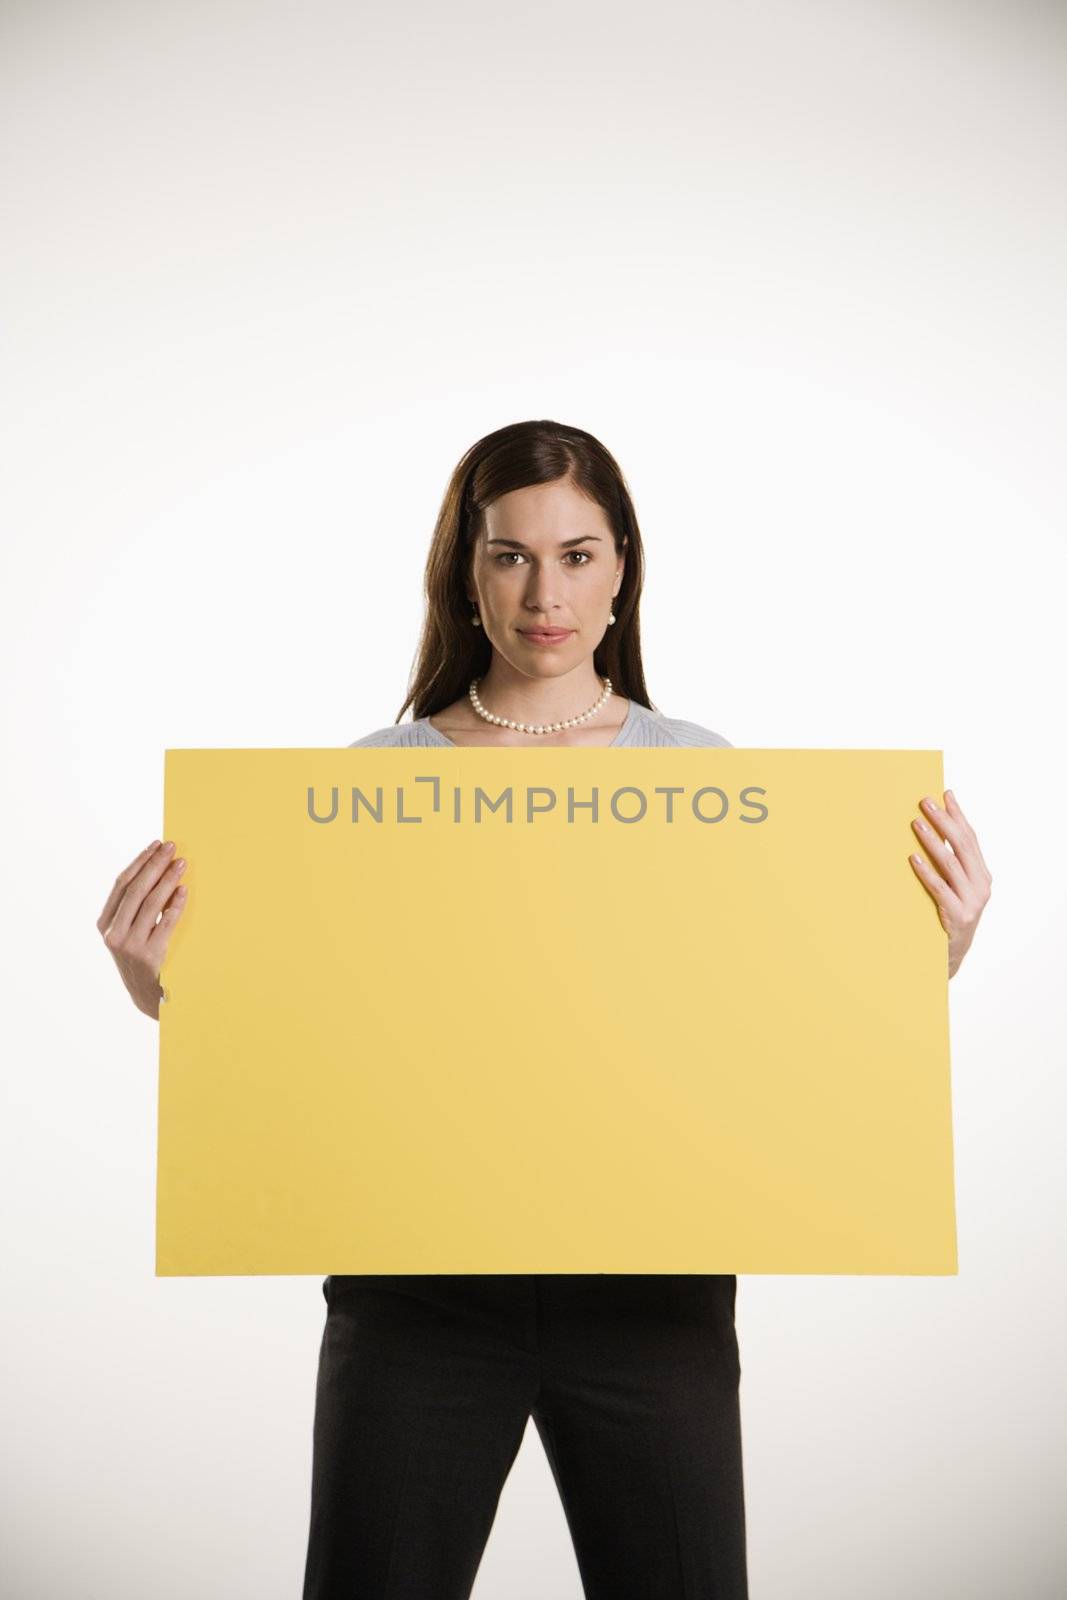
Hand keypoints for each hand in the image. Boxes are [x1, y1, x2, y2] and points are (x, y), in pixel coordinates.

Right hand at [97, 840, 187, 1018]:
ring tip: (182, 864)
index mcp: (105, 923)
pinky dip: (176, 904)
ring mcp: (129, 945)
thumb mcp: (129, 932)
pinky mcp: (149, 955)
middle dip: (155, 864)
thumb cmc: (142, 957)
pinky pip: (165, 923)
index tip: (156, 845)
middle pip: (136, 889)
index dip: (140, 862)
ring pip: (151, 903)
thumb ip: (136, 907)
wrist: (147, 995)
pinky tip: (184, 890)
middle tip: (172, 847)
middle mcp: (113, 933)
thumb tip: (159, 868)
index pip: (121, 884)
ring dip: (168, 879)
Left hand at [909, 790, 991, 978]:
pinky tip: (913, 857)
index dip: (958, 815)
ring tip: (915, 823)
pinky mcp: (958, 916)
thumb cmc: (946, 917)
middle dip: (943, 821)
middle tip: (924, 802)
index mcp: (982, 876)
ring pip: (951, 864)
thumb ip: (948, 864)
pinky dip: (926, 871)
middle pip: (962, 846)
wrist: (948, 957)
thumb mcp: (954, 889)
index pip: (970, 839)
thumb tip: (928, 830)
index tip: (945, 794)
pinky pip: (940, 888)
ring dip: (932, 841)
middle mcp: (981, 886)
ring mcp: (972, 902)